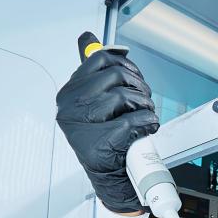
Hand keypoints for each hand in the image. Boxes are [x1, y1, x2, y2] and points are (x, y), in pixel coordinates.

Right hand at [56, 48, 159, 212]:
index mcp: (69, 94)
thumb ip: (92, 70)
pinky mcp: (100, 142)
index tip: (134, 78)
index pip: (100, 60)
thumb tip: (87, 37)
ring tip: (144, 118)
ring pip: (124, 96)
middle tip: (143, 102)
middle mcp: (70, 108)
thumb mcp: (94, 103)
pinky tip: (146, 129)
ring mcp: (83, 125)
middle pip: (115, 76)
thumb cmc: (105, 142)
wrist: (110, 181)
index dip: (125, 66)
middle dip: (138, 87)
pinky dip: (148, 123)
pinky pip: (134, 120)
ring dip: (143, 106)